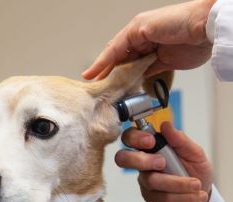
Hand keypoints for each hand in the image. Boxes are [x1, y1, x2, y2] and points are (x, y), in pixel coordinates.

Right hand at [82, 0, 214, 79]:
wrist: (203, 29)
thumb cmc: (175, 21)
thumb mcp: (143, 27)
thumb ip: (126, 42)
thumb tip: (116, 60)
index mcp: (134, 32)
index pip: (112, 51)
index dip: (99, 64)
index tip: (88, 76)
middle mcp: (140, 43)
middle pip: (119, 62)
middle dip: (107, 74)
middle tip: (96, 87)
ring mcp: (150, 55)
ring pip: (130, 70)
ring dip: (120, 80)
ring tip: (109, 91)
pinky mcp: (161, 64)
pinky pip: (143, 75)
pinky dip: (135, 82)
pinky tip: (127, 89)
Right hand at [115, 122, 212, 201]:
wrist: (203, 194)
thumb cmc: (195, 170)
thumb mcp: (194, 153)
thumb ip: (180, 140)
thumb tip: (166, 125)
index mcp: (151, 147)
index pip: (130, 137)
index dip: (134, 138)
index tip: (151, 141)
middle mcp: (143, 164)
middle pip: (122, 159)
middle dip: (140, 160)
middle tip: (162, 163)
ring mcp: (145, 182)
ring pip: (151, 181)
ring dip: (177, 183)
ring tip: (196, 184)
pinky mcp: (151, 198)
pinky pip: (163, 198)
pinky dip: (183, 197)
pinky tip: (195, 196)